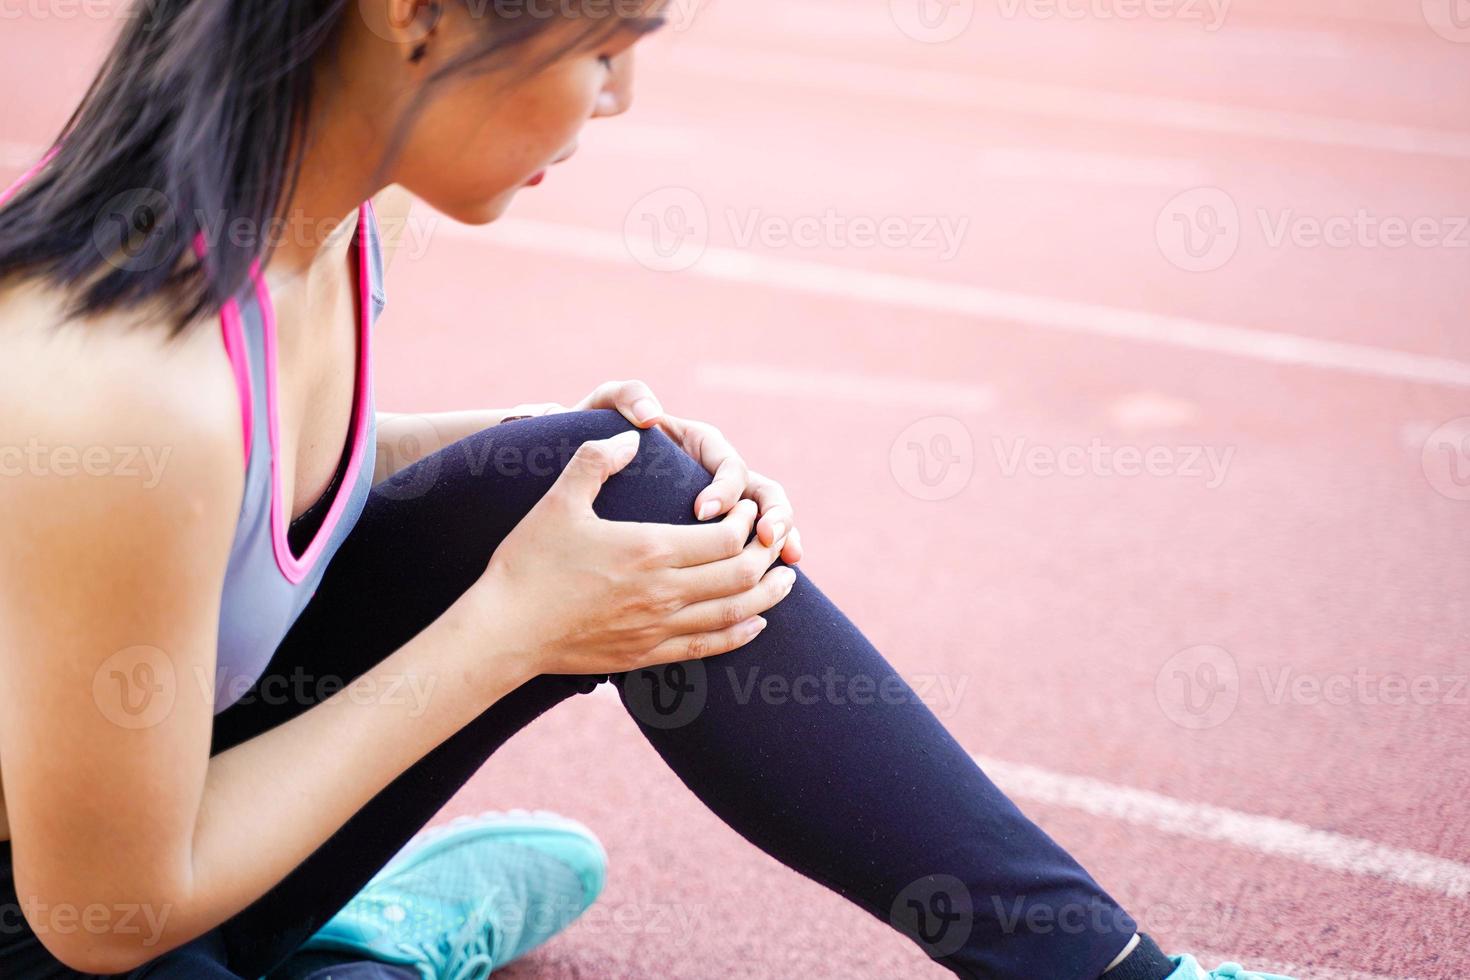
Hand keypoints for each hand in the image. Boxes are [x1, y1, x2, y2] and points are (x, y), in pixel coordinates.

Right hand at [465, 430, 796, 679]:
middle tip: (776, 537)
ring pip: (735, 614)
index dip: (747, 519)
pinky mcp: (647, 655)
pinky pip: (709, 646)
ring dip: (767, 595)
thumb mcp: (559, 499)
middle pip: (741, 574)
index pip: (725, 535)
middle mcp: (663, 592)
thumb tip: (632, 437)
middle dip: (767, 553)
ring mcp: (658, 628)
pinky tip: (753, 622)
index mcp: (649, 548)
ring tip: (786, 579)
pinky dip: (740, 632)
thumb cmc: (528, 562)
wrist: (504, 631)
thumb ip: (598, 460)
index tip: (746, 506)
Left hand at [573, 380, 803, 564]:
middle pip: (764, 492)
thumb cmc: (598, 435)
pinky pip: (753, 549)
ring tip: (786, 559)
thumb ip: (627, 397)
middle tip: (765, 537)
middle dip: (774, 514)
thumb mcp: (606, 408)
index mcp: (700, 443)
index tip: (702, 511)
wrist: (582, 461)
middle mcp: (720, 473)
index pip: (728, 466)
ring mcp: (726, 504)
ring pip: (771, 520)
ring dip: (784, 537)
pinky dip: (769, 563)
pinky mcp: (718, 533)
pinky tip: (776, 581)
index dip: (725, 488)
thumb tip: (651, 414)